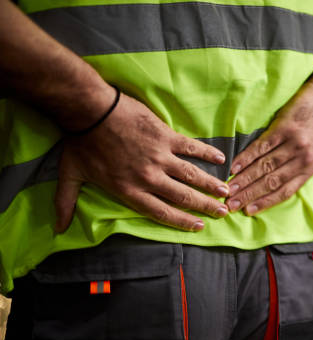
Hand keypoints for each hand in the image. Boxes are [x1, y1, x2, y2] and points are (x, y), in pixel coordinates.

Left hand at [54, 92, 229, 232]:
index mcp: (129, 190)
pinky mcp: (166, 136)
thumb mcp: (70, 175)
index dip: (182, 221)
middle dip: (205, 206)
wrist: (90, 110)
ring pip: (191, 175)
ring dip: (211, 184)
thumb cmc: (80, 143)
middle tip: (223, 212)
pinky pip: (191, 147)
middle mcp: (149, 177)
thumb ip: (66, 203)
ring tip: (226, 191)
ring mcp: (160, 156)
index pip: (161, 212)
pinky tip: (221, 158)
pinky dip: (206, 152)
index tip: (199, 227)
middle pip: (183, 197)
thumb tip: (58, 229)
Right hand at [226, 82, 312, 214]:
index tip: (247, 211)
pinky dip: (247, 157)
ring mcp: (293, 144)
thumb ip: (305, 173)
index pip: (284, 192)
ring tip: (229, 188)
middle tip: (230, 204)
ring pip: (265, 166)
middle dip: (249, 195)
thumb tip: (296, 191)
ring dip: (245, 179)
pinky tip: (235, 166)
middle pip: (271, 182)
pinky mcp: (285, 128)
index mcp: (308, 170)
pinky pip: (263, 146)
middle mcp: (302, 160)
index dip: (265, 202)